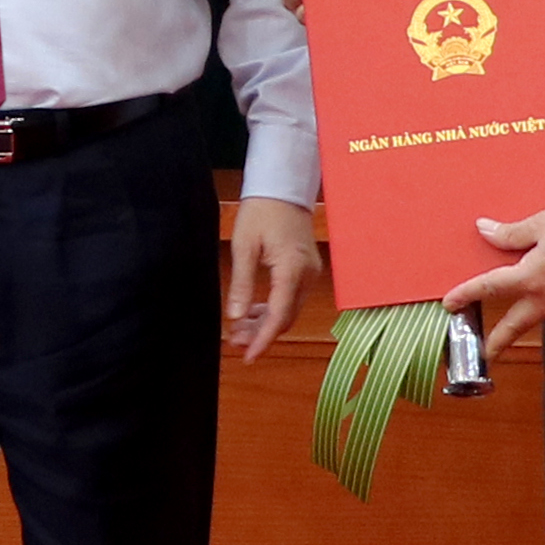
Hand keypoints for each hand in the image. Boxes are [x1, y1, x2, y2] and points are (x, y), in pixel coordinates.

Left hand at [226, 196, 319, 361]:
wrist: (282, 188)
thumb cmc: (262, 211)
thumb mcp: (244, 247)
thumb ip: (241, 284)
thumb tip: (235, 316)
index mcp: (292, 268)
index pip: (279, 315)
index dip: (263, 339)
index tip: (248, 356)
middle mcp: (307, 275)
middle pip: (286, 317)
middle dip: (261, 333)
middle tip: (235, 342)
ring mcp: (310, 273)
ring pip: (289, 310)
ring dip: (266, 323)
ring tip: (239, 330)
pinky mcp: (306, 270)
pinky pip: (291, 298)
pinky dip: (274, 309)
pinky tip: (253, 313)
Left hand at [443, 199, 544, 359]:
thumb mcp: (544, 222)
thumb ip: (511, 233)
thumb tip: (485, 231)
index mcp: (532, 277)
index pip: (489, 289)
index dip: (466, 296)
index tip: (450, 304)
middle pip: (515, 327)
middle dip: (497, 343)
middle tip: (485, 353)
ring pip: (544, 311)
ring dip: (534, 308)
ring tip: (536, 291)